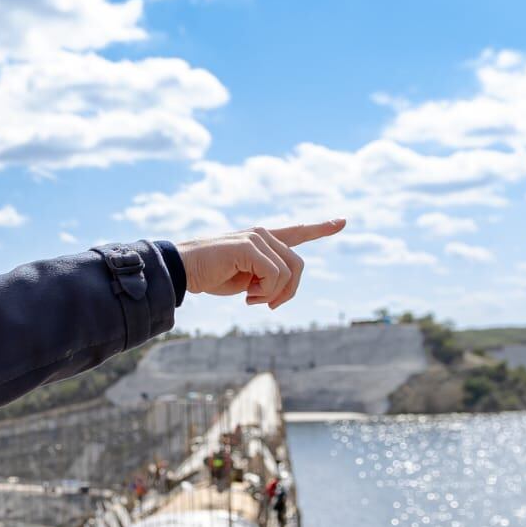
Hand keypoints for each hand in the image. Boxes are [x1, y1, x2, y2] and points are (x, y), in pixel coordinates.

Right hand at [176, 220, 345, 308]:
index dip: (320, 228)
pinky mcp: (250, 246)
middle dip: (287, 292)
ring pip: (288, 272)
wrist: (184, 270)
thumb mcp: (245, 279)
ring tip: (250, 299)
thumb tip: (283, 287)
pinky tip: (247, 296)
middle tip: (265, 305)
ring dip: (272, 294)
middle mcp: (263, 234)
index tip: (342, 221)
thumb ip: (266, 276)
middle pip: (297, 266)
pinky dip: (264, 292)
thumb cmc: (210, 275)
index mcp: (263, 240)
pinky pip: (274, 275)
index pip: (297, 232)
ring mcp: (257, 238)